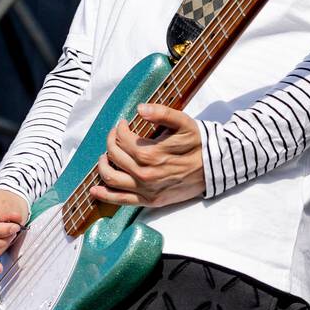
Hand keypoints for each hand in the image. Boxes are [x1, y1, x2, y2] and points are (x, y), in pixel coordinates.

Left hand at [90, 103, 205, 208]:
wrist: (215, 168)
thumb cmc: (198, 143)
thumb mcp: (184, 123)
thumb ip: (162, 113)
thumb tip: (140, 108)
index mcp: (152, 153)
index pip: (123, 139)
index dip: (119, 129)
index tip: (123, 123)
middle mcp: (145, 173)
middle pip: (115, 156)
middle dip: (111, 142)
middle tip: (115, 135)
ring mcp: (147, 189)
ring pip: (112, 178)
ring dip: (103, 165)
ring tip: (106, 156)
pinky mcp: (150, 200)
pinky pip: (121, 200)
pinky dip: (105, 195)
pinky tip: (94, 190)